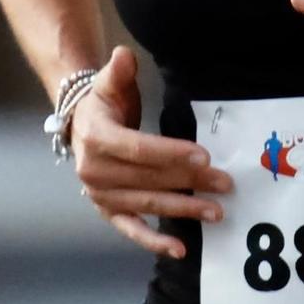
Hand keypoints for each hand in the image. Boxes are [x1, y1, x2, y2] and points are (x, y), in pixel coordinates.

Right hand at [72, 45, 232, 258]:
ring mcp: (100, 195)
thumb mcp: (108, 83)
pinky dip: (154, 241)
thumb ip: (118, 70)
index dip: (172, 154)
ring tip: (216, 211)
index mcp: (96, 138)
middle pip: (149, 178)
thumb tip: (124, 54)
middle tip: (225, 183)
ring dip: (183, 210)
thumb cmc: (102, 105)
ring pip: (147, 203)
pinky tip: (180, 249)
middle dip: (190, 182)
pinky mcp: (107, 212)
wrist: (78, 127)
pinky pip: (131, 229)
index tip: (204, 157)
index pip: (139, 149)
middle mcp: (93, 171)